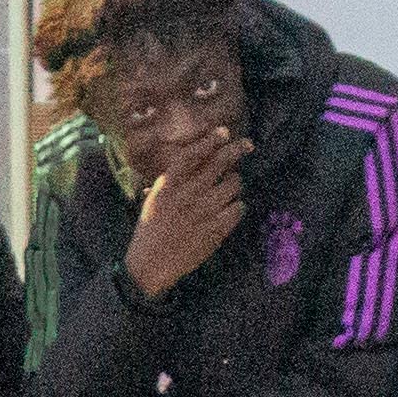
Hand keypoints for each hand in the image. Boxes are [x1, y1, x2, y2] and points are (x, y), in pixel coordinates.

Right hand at [125, 120, 254, 298]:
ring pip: (233, 185)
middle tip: (246, 145)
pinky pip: (238, 208)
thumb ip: (172, 180)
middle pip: (218, 164)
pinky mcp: (216, 230)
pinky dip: (238, 206)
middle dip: (236, 150)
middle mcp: (187, 195)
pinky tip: (231, 207)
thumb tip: (195, 158)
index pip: (192, 155)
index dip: (209, 141)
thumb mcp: (154, 199)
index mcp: (167, 186)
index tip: (223, 132)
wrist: (150, 264)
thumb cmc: (150, 229)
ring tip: (230, 184)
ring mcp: (203, 212)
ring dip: (235, 182)